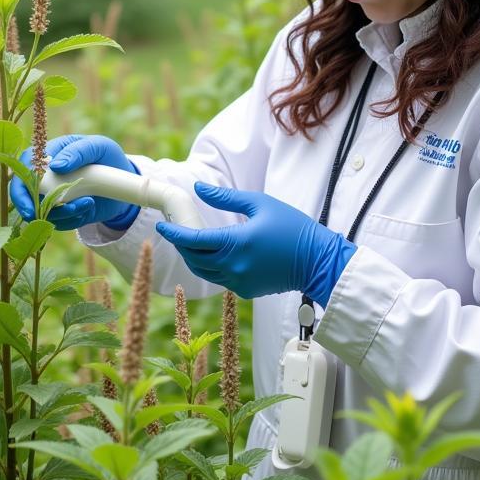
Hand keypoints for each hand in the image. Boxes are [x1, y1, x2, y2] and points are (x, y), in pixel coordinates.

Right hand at [9, 133, 141, 231]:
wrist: (122, 179)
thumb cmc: (106, 155)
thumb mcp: (97, 146)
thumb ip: (78, 151)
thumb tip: (56, 166)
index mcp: (47, 155)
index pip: (23, 170)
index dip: (20, 189)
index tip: (28, 203)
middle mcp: (45, 176)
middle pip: (24, 196)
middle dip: (32, 208)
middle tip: (43, 216)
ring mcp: (52, 195)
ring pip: (44, 212)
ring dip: (63, 213)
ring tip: (88, 202)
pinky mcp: (64, 211)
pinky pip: (61, 222)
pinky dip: (74, 219)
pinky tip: (88, 207)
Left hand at [154, 182, 356, 303]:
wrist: (317, 260)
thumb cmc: (292, 227)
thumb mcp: (259, 204)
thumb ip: (225, 198)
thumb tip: (199, 189)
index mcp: (235, 243)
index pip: (193, 240)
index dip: (174, 232)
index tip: (162, 225)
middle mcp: (233, 266)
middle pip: (194, 258)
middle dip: (183, 245)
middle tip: (177, 230)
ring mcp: (239, 282)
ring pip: (205, 271)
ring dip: (196, 257)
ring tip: (194, 241)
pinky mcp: (246, 291)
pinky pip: (222, 278)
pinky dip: (215, 267)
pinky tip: (219, 254)